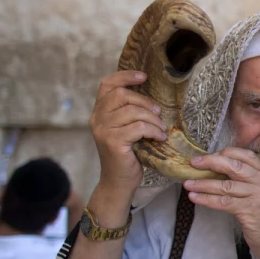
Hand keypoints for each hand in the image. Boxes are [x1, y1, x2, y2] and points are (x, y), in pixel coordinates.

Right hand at [89, 71, 165, 196]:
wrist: (119, 182)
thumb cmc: (128, 155)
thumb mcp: (127, 129)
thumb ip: (130, 112)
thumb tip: (153, 97)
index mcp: (99, 112)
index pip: (107, 84)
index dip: (125, 76)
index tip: (144, 76)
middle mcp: (97, 119)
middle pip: (122, 95)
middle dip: (145, 101)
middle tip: (158, 113)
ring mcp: (103, 130)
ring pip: (133, 111)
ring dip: (153, 119)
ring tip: (161, 129)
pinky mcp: (113, 141)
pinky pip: (139, 127)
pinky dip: (154, 130)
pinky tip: (160, 137)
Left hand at [184, 148, 259, 258]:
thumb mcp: (257, 191)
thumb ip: (243, 179)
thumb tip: (214, 167)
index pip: (245, 155)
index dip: (224, 152)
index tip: (207, 156)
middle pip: (234, 166)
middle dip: (211, 162)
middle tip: (193, 163)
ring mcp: (258, 196)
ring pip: (225, 185)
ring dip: (203, 184)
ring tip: (188, 184)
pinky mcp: (249, 211)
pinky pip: (223, 202)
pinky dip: (206, 199)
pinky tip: (194, 197)